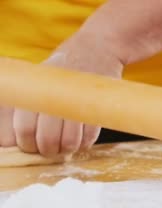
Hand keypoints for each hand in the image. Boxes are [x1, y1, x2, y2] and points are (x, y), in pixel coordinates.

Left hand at [3, 35, 123, 155]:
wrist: (96, 49)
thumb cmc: (61, 71)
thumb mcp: (36, 80)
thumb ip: (22, 108)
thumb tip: (10, 141)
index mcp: (33, 90)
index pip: (23, 130)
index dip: (27, 145)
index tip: (32, 146)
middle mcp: (53, 94)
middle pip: (46, 139)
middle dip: (48, 150)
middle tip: (51, 149)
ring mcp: (76, 100)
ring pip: (69, 142)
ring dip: (68, 149)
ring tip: (67, 145)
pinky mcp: (98, 106)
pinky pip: (89, 137)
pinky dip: (85, 143)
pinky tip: (81, 138)